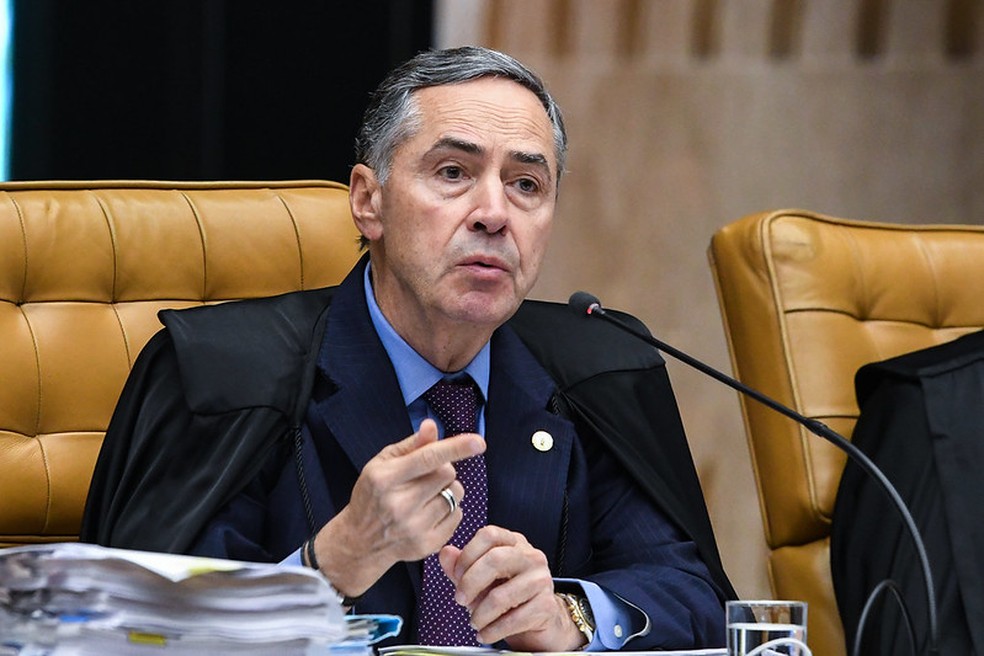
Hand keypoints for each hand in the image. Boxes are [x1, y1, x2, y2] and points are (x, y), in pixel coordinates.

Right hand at [311, 419, 484, 598]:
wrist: (360, 541)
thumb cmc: (373, 494)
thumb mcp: (381, 464)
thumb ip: (411, 445)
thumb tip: (431, 426)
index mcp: (385, 479)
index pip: (427, 458)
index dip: (455, 448)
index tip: (478, 442)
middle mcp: (399, 504)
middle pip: (447, 473)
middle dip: (444, 469)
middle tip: (427, 476)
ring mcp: (413, 527)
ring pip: (455, 494)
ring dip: (448, 489)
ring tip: (428, 495)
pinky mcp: (426, 545)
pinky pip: (458, 516)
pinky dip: (450, 510)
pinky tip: (430, 512)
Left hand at [439, 525, 586, 650]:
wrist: (538, 621)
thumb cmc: (507, 596)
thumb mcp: (480, 579)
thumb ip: (460, 566)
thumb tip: (446, 553)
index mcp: (514, 543)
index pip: (489, 535)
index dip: (467, 555)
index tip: (457, 574)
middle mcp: (531, 557)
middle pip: (495, 560)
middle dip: (470, 584)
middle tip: (460, 599)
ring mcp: (541, 580)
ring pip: (502, 595)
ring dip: (480, 614)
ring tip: (474, 622)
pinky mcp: (546, 605)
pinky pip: (513, 620)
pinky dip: (493, 631)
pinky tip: (486, 633)